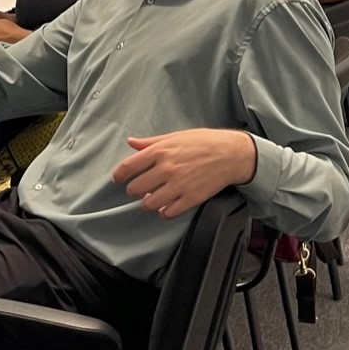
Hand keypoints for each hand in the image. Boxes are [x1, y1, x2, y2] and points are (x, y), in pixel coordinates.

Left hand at [110, 129, 256, 219]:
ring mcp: (178, 185)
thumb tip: (131, 142)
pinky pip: (168, 213)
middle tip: (138, 189)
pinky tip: (165, 207)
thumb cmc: (203, 142)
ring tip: (151, 198)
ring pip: (149, 203)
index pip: (129, 167)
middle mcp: (166, 169)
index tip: (117, 179)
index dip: (119, 175)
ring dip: (147, 203)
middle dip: (133, 190)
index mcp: (160, 151)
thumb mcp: (175, 136)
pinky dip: (163, 212)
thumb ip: (151, 142)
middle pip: (135, 188)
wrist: (231, 154)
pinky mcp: (191, 198)